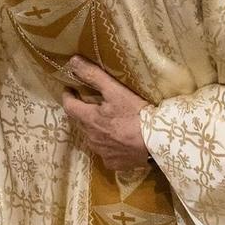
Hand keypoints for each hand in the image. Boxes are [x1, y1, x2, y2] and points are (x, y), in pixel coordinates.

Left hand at [60, 57, 153, 171]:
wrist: (156, 142)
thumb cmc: (135, 114)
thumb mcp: (115, 91)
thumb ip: (93, 76)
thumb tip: (72, 62)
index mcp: (89, 119)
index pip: (69, 107)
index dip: (68, 97)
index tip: (70, 90)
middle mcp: (91, 138)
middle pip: (81, 123)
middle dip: (84, 113)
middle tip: (93, 105)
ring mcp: (102, 153)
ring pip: (93, 139)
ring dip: (96, 130)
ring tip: (109, 124)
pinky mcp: (113, 163)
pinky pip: (106, 153)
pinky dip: (110, 146)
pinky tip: (120, 142)